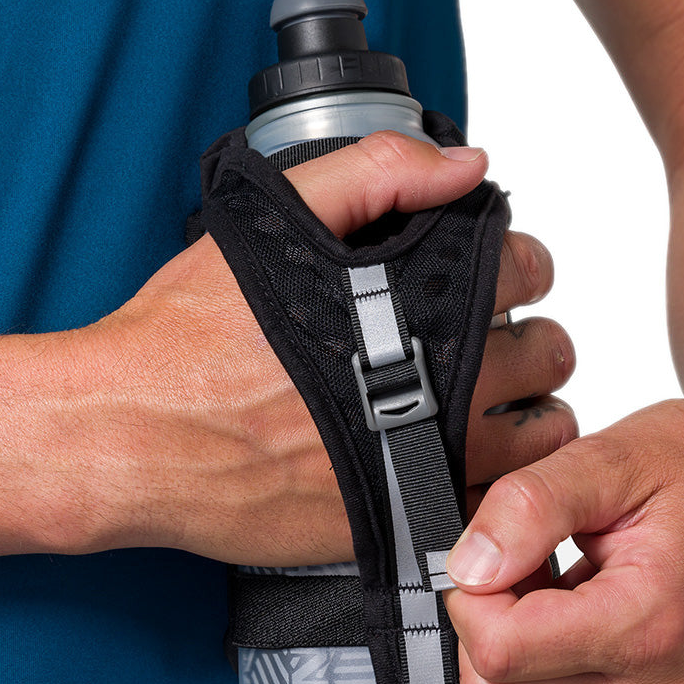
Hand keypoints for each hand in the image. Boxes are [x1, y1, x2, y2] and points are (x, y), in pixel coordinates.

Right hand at [77, 132, 575, 565]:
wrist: (134, 436)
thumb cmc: (190, 337)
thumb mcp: (273, 221)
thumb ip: (376, 174)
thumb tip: (465, 164)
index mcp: (420, 306)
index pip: (527, 270)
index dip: (521, 264)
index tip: (501, 276)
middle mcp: (440, 384)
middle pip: (548, 354)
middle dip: (533, 338)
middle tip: (500, 341)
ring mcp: (430, 461)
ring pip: (543, 436)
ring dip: (532, 413)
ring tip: (495, 403)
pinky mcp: (406, 520)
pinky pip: (497, 501)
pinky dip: (498, 478)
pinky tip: (463, 459)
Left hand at [444, 393, 683, 683]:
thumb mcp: (611, 456)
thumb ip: (529, 507)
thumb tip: (466, 569)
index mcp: (654, 626)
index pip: (499, 653)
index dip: (471, 595)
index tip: (498, 548)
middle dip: (487, 627)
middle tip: (525, 564)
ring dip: (516, 652)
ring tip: (559, 586)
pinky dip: (546, 673)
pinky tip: (579, 617)